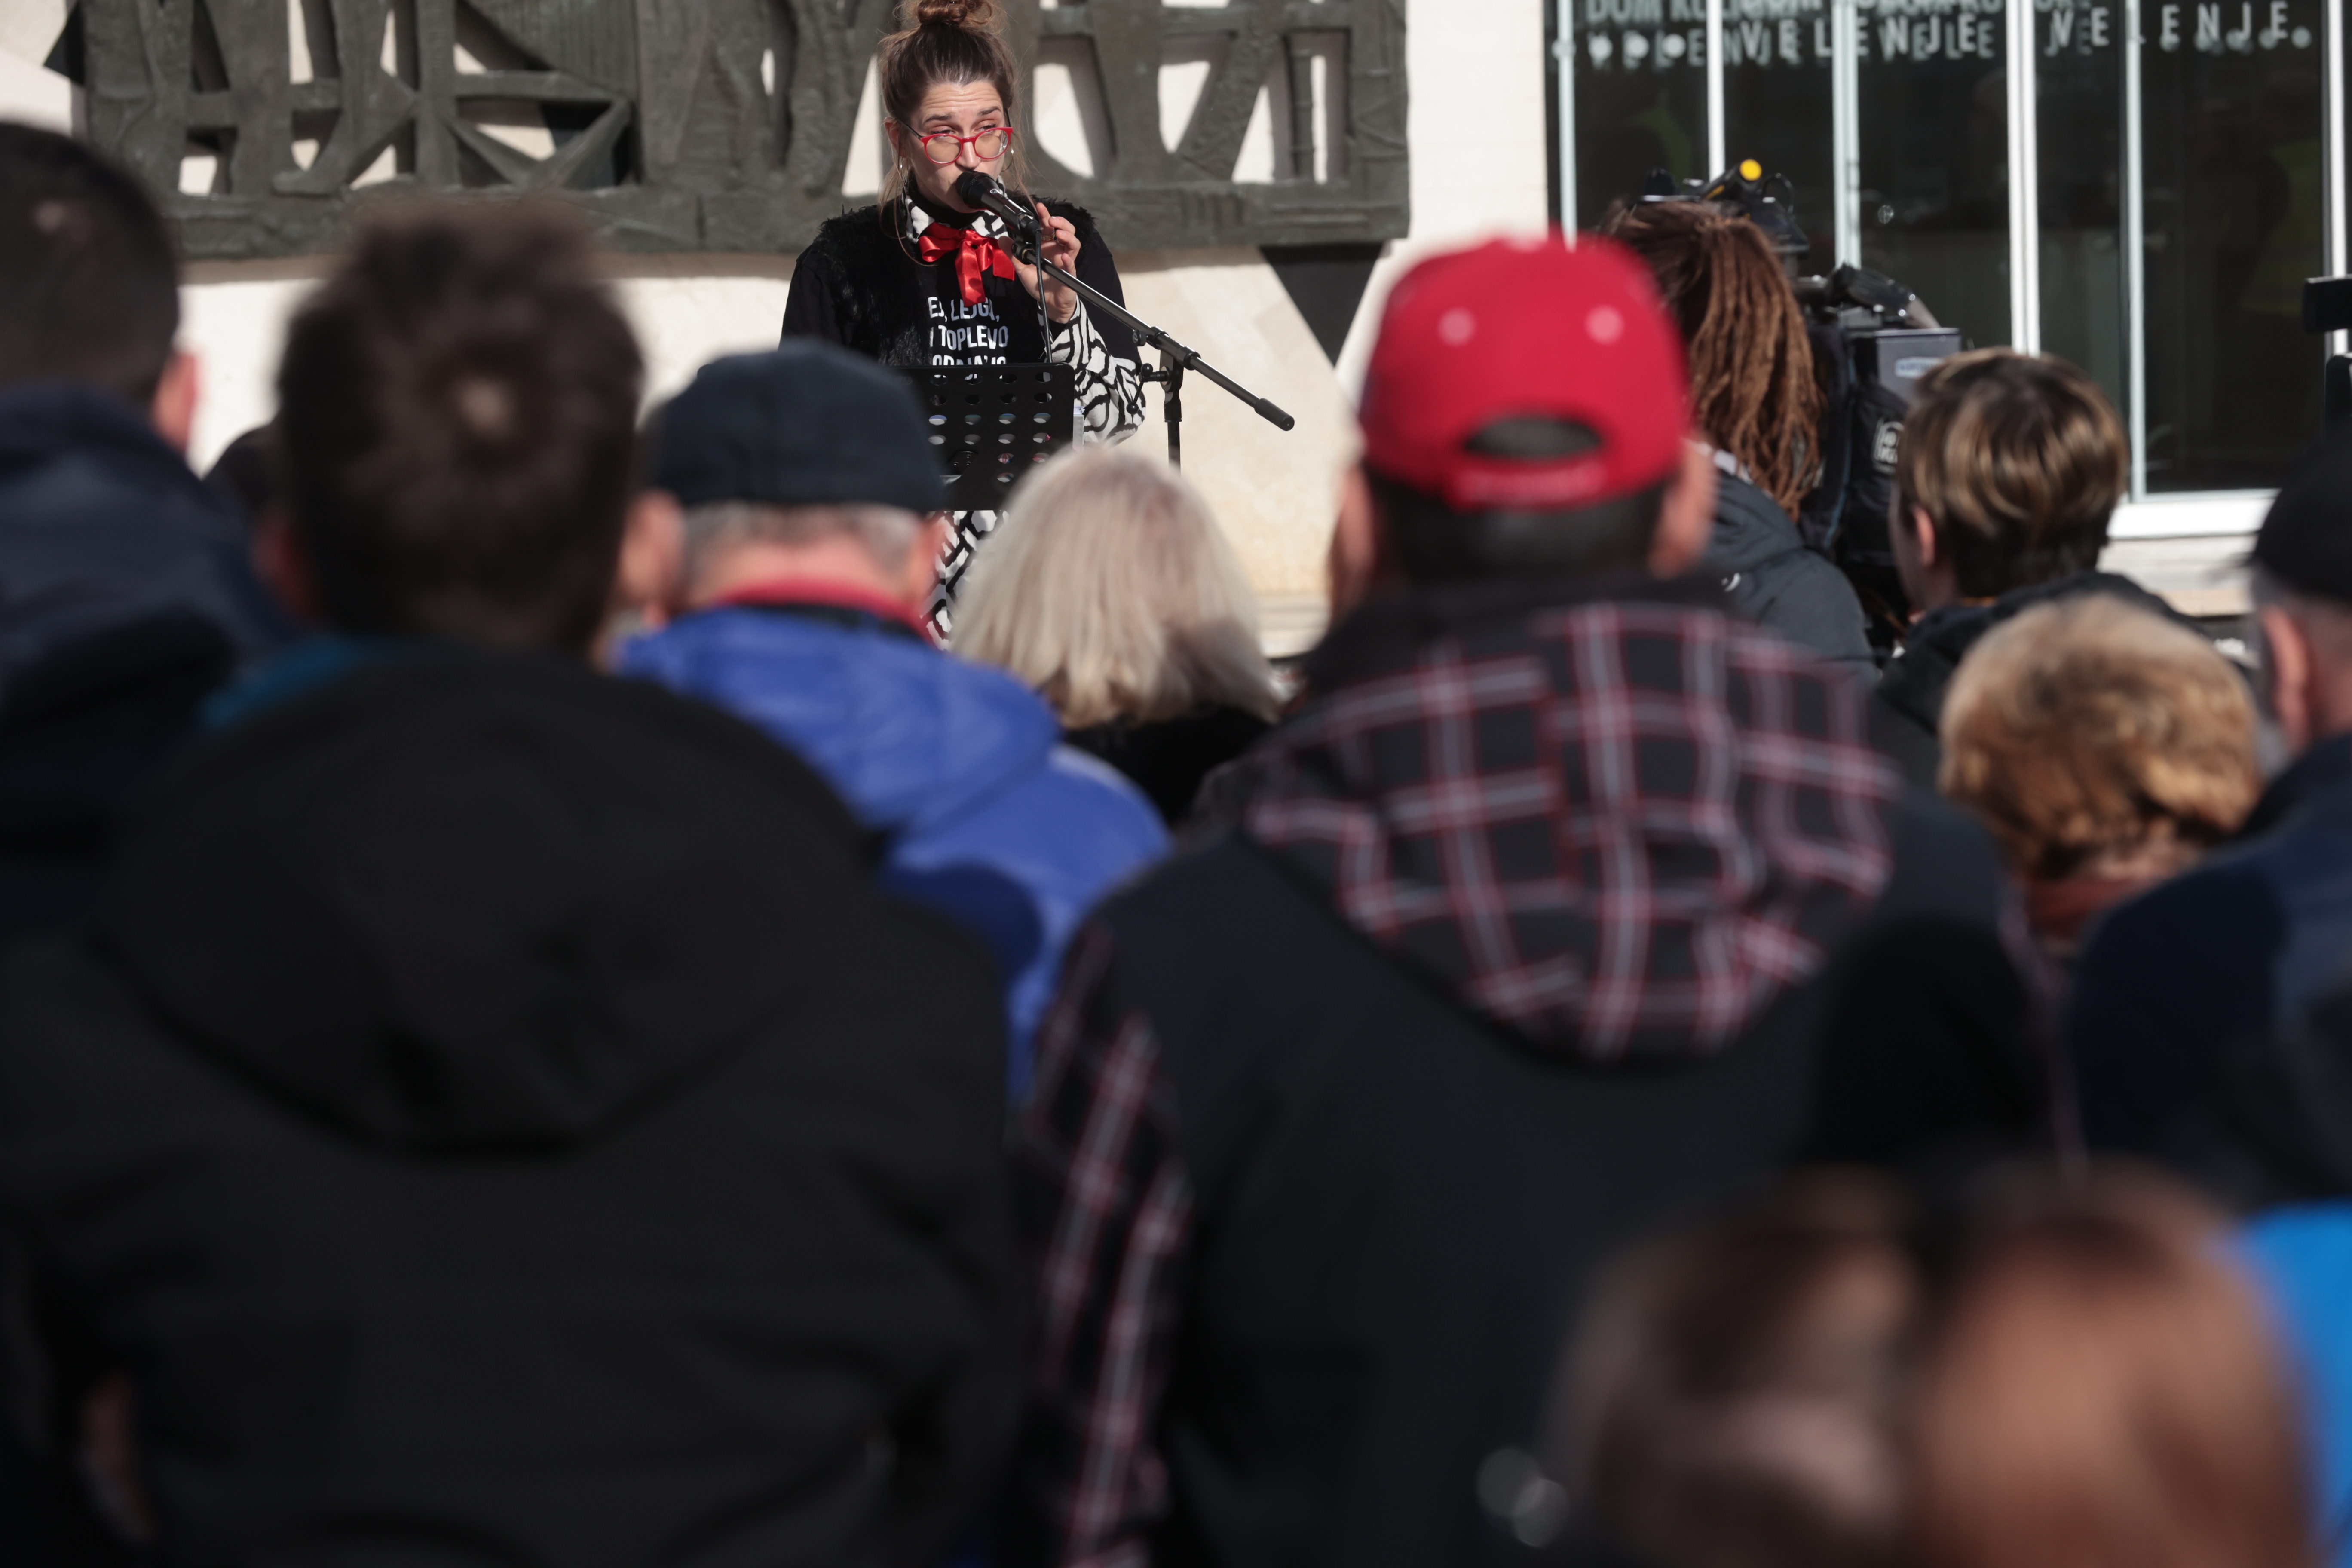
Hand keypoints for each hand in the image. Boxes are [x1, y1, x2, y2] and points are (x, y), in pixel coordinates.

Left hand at [1015, 202, 1080, 323]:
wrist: (1048, 304)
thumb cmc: (1039, 285)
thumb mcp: (1022, 269)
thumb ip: (1013, 254)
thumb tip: (1002, 239)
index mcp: (1047, 246)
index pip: (1048, 227)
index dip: (1045, 216)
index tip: (1039, 206)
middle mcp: (1058, 250)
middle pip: (1065, 230)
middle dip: (1060, 222)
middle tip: (1051, 220)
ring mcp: (1066, 261)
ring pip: (1074, 243)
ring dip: (1067, 236)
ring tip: (1059, 233)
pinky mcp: (1070, 274)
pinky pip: (1071, 265)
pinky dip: (1068, 260)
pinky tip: (1063, 258)